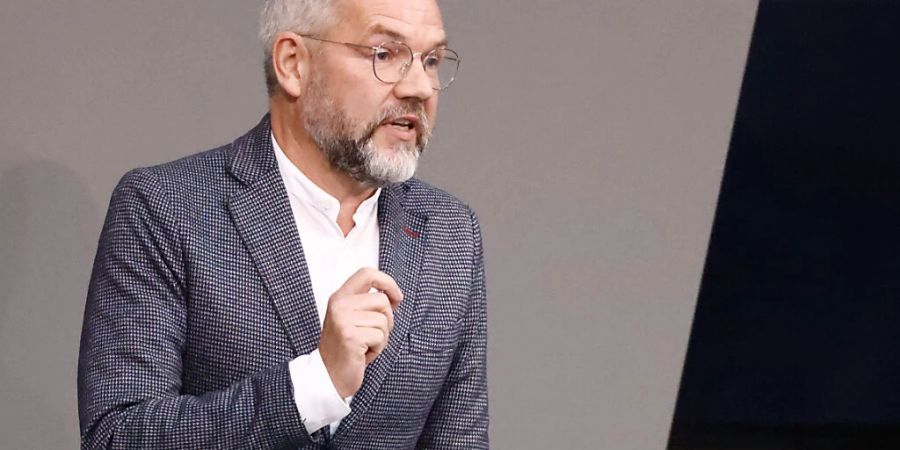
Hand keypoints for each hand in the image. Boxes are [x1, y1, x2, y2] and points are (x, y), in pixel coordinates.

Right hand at [319, 267, 402, 397]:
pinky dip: (377, 349)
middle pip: (382, 300)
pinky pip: (380, 337)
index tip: (396, 297)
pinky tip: (363, 354)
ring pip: (384, 320)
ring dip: (381, 338)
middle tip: (372, 335)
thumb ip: (367, 304)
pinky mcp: (350, 337)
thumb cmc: (346, 348)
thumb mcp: (352, 319)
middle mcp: (339, 305)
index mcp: (340, 297)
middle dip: (386, 320)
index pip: (367, 273)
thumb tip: (395, 296)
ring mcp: (343, 320)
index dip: (387, 282)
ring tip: (365, 346)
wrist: (328, 375)